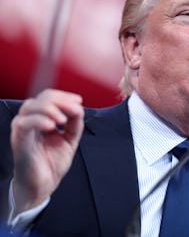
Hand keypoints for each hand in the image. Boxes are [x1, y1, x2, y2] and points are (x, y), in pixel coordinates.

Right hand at [10, 89, 83, 213]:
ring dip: (50, 109)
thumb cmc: (52, 162)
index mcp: (41, 118)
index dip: (64, 96)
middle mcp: (30, 120)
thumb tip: (78, 108)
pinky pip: (24, 124)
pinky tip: (52, 126)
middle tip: (74, 110)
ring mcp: (23, 130)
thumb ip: (75, 123)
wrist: (44, 185)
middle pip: (41, 98)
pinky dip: (39, 120)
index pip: (49, 97)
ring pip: (31, 106)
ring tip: (63, 119)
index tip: (79, 101)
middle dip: (61, 101)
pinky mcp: (18, 141)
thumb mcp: (70, 139)